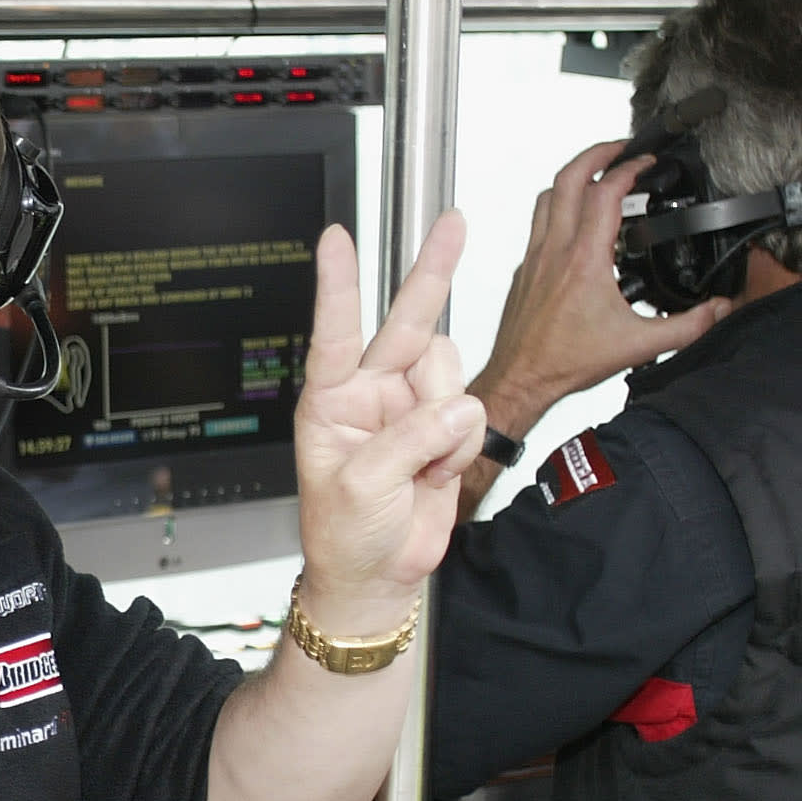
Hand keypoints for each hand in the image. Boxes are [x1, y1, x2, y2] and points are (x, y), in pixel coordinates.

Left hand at [292, 216, 486, 632]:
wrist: (378, 576)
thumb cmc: (344, 534)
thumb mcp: (360, 486)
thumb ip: (407, 440)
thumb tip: (456, 408)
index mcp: (329, 402)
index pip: (334, 334)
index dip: (338, 286)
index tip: (336, 239)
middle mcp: (370, 394)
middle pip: (407, 323)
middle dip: (431, 273)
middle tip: (452, 224)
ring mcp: (411, 408)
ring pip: (450, 374)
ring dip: (447, 420)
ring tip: (423, 465)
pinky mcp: (443, 428)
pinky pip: (472, 414)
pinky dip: (462, 446)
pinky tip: (436, 473)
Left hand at [473, 139, 728, 437]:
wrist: (520, 380)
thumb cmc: (563, 363)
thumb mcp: (639, 345)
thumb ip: (687, 326)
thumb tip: (718, 310)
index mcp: (584, 261)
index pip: (605, 192)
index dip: (629, 168)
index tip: (646, 164)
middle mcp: (555, 252)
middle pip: (567, 178)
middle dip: (596, 153)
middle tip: (620, 150)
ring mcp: (535, 258)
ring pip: (546, 198)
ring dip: (572, 178)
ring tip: (597, 175)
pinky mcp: (525, 271)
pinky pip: (538, 225)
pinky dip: (558, 210)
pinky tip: (577, 224)